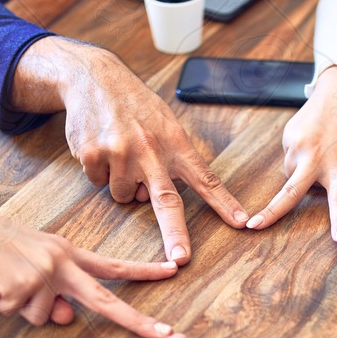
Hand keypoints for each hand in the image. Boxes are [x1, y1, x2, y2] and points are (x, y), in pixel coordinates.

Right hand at [0, 202, 176, 337]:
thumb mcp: (35, 265)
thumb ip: (56, 292)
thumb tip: (65, 317)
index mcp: (69, 253)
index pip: (113, 265)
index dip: (144, 270)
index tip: (173, 270)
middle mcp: (62, 261)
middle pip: (104, 299)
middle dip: (135, 319)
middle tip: (164, 333)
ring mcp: (44, 274)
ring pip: (45, 317)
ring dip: (23, 308)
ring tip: (6, 283)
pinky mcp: (22, 286)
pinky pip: (19, 313)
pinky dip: (4, 305)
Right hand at [11, 38, 248, 264]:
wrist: (94, 78)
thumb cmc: (136, 106)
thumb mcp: (165, 124)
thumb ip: (170, 162)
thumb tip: (153, 201)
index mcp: (175, 144)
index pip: (206, 179)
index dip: (224, 203)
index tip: (242, 222)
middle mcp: (151, 151)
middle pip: (167, 202)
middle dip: (175, 234)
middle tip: (181, 259)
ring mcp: (121, 154)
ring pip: (125, 196)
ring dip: (124, 183)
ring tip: (121, 152)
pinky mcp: (94, 156)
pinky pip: (99, 183)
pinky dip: (100, 172)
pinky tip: (102, 147)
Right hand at [247, 64, 336, 242]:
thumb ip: (330, 175)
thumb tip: (303, 186)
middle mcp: (316, 158)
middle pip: (291, 192)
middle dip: (270, 212)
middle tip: (252, 226)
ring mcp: (298, 146)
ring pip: (289, 173)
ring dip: (299, 171)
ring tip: (316, 151)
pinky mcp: (287, 136)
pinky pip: (288, 155)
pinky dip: (296, 154)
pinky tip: (308, 140)